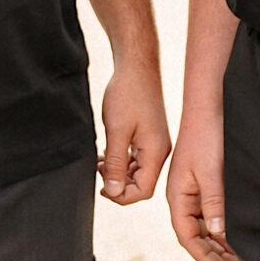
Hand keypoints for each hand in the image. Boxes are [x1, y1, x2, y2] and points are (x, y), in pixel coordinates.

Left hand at [98, 58, 170, 204]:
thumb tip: (113, 191)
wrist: (136, 65)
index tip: (102, 187)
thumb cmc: (128, 92)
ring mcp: (156, 141)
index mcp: (156, 152)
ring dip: (119, 172)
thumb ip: (115, 163)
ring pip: (138, 171)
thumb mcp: (116, 130)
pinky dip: (123, 160)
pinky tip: (109, 152)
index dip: (121, 195)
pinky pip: (137, 157)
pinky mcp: (150, 134)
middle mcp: (160, 150)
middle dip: (119, 183)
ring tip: (101, 162)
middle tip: (99, 171)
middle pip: (141, 183)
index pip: (143, 191)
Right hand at [167, 110, 238, 260]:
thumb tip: (217, 232)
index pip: (186, 236)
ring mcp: (192, 187)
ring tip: (236, 255)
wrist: (208, 105)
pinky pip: (209, 211)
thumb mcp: (211, 172)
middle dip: (212, 253)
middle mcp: (182, 194)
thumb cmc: (206, 136)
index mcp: (177, 194)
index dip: (203, 255)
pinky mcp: (203, 180)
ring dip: (217, 241)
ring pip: (202, 224)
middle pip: (194, 233)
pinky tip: (233, 231)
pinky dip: (220, 224)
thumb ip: (213, 204)